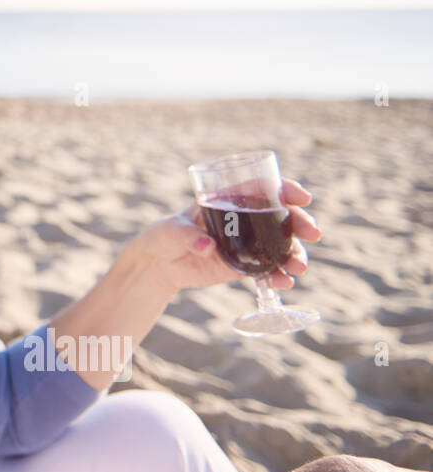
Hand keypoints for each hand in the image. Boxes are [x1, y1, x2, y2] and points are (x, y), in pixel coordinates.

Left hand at [125, 179, 321, 294]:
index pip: (262, 188)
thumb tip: (206, 246)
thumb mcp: (172, 230)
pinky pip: (267, 270)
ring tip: (299, 267)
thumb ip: (188, 235)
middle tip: (312, 233)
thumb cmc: (163, 235)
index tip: (302, 198)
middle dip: (300, 223)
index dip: (285, 190)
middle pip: (280, 217)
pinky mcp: (243, 266)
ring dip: (295, 253)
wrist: (158, 264)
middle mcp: (243, 219)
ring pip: (280, 245)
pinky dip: (278, 276)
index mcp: (228, 199)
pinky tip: (284, 283)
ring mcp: (247, 243)